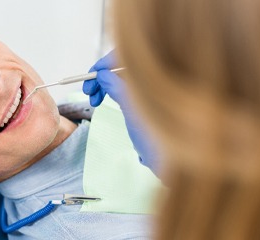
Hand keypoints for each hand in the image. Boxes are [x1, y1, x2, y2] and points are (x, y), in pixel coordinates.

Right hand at [83, 51, 159, 175]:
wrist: (172, 162)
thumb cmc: (157, 139)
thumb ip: (117, 88)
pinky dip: (113, 91)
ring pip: (123, 77)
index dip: (105, 63)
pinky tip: (104, 99)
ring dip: (105, 85)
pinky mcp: (148, 101)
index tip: (90, 77)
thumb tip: (102, 73)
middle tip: (87, 92)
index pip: (128, 57)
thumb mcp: (133, 111)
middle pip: (124, 66)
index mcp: (155, 76)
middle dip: (102, 76)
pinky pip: (127, 87)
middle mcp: (155, 79)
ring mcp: (152, 90)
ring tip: (94, 100)